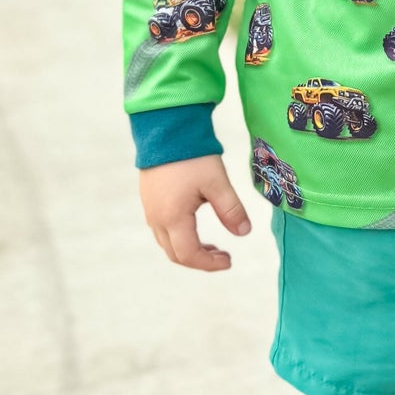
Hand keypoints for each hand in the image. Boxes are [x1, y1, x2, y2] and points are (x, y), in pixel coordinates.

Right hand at [139, 155, 251, 271]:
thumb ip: (231, 209)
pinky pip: (162, 229)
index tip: (229, 261)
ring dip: (189, 249)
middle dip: (200, 260)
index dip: (209, 264)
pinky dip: (180, 237)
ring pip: (167, 243)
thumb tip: (244, 232)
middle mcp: (157, 219)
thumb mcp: (217, 183)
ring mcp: (150, 210)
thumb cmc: (192, 156)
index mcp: (173, 218)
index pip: (189, 254)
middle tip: (223, 256)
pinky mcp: (149, 200)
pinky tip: (195, 227)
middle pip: (175, 254)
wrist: (165, 130)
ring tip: (212, 246)